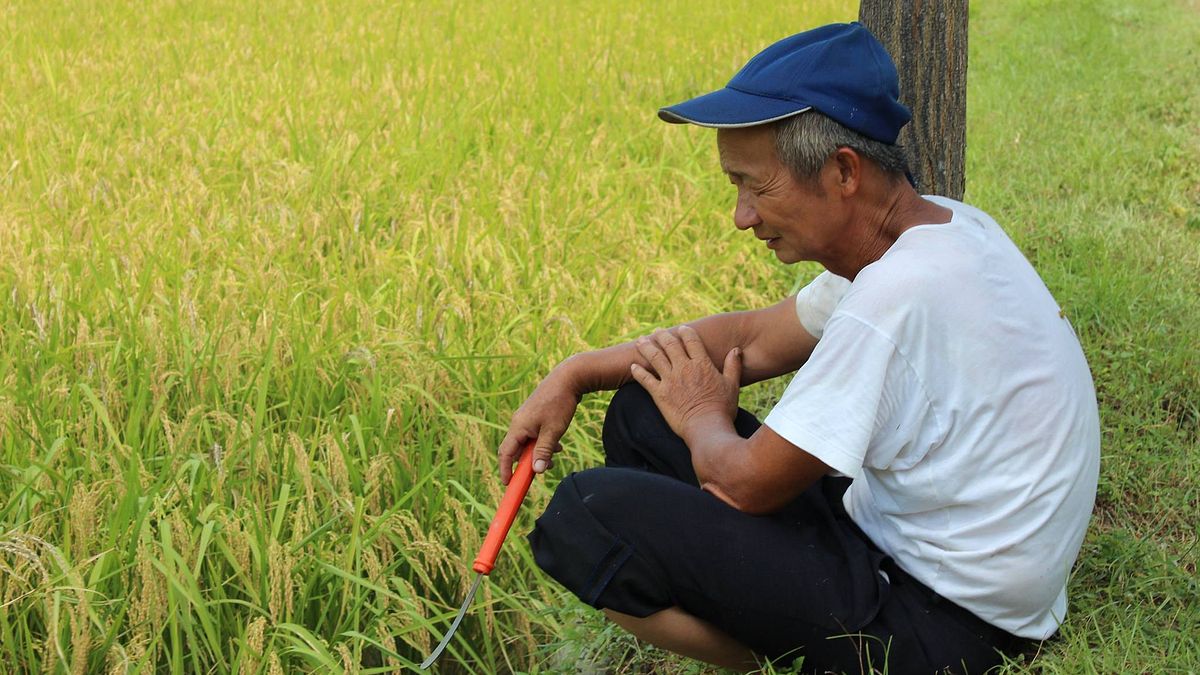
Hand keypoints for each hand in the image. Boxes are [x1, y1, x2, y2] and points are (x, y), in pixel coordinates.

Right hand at [497, 369, 580, 482]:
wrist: (568, 378)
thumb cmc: (559, 403)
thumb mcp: (553, 431)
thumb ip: (544, 451)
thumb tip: (537, 471)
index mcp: (518, 426)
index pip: (506, 454)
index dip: (505, 470)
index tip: (508, 485)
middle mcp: (519, 423)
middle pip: (516, 450)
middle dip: (526, 463)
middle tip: (539, 472)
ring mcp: (526, 418)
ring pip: (527, 443)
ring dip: (538, 453)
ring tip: (554, 457)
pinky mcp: (535, 415)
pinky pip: (534, 434)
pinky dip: (543, 443)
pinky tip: (557, 444)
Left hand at [629, 325, 741, 441]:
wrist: (706, 428)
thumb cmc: (722, 409)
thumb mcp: (732, 385)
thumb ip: (733, 366)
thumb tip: (736, 350)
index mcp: (702, 364)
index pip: (691, 340)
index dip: (685, 332)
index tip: (681, 328)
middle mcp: (684, 368)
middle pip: (669, 344)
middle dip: (662, 335)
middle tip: (657, 331)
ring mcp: (670, 380)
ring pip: (654, 357)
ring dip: (646, 347)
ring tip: (640, 341)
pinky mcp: (659, 394)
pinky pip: (645, 379)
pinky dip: (638, 372)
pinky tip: (633, 366)